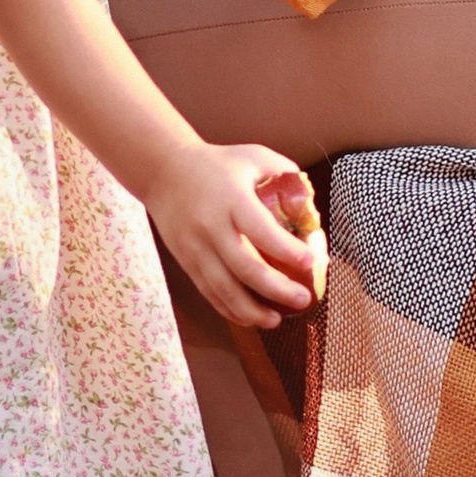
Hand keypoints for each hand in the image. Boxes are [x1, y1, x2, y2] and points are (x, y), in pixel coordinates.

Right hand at [147, 140, 322, 329]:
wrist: (164, 170)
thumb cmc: (217, 164)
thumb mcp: (253, 156)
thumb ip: (285, 174)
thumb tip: (312, 207)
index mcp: (232, 199)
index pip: (261, 231)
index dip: (287, 250)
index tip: (311, 260)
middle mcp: (212, 226)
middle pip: (245, 268)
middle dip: (277, 289)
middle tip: (303, 299)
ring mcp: (196, 247)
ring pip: (224, 289)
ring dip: (252, 310)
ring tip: (277, 320)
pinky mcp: (187, 261)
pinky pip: (209, 292)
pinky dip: (230, 310)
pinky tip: (251, 318)